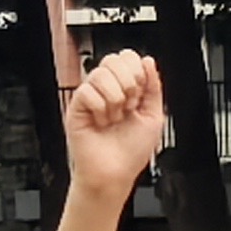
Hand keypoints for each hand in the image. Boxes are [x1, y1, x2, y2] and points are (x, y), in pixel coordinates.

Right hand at [60, 51, 167, 197]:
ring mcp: (91, 97)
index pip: (127, 57)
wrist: (115, 174)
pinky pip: (87, 91)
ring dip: (114, 99)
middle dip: (128, 83)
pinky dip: (100, 109)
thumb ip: (154, 87)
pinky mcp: (76, 107)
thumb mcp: (154, 116)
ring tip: (115, 117)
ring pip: (100, 73)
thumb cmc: (131, 152)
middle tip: (129, 106)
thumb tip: (148, 61)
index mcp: (125, 88)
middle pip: (113, 59)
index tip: (141, 93)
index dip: (137, 70)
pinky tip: (101, 122)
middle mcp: (107, 90)